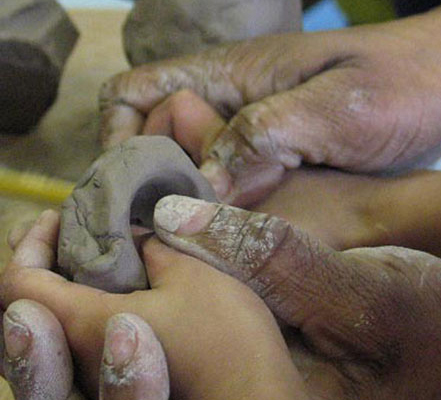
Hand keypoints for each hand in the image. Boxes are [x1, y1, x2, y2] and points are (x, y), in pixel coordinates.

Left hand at [0, 211, 306, 399]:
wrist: (256, 395)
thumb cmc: (225, 338)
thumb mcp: (194, 275)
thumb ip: (152, 249)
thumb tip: (131, 235)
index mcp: (83, 326)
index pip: (18, 284)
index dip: (32, 244)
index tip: (63, 217)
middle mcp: (74, 362)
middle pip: (17, 317)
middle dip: (35, 269)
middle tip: (61, 240)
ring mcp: (93, 384)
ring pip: (43, 344)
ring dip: (51, 300)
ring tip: (78, 271)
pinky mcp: (117, 392)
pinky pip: (72, 359)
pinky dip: (73, 323)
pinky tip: (108, 305)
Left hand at [5, 198, 440, 399]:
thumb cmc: (436, 329)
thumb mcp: (372, 290)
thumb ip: (276, 258)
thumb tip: (173, 217)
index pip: (113, 368)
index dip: (55, 298)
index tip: (48, 226)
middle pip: (87, 396)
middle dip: (37, 327)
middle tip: (27, 250)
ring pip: (109, 393)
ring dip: (64, 331)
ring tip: (48, 267)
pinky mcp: (237, 399)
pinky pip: (149, 378)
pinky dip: (110, 332)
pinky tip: (113, 282)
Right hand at [99, 19, 440, 204]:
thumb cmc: (407, 81)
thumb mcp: (334, 109)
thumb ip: (262, 138)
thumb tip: (198, 186)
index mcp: (235, 72)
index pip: (137, 93)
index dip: (120, 138)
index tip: (137, 191)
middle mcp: (241, 98)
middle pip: (161, 138)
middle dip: (154, 183)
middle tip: (169, 234)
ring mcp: (268, 127)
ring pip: (203, 165)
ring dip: (197, 200)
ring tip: (205, 242)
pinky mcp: (296, 153)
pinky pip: (245, 181)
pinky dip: (235, 207)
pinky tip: (249, 236)